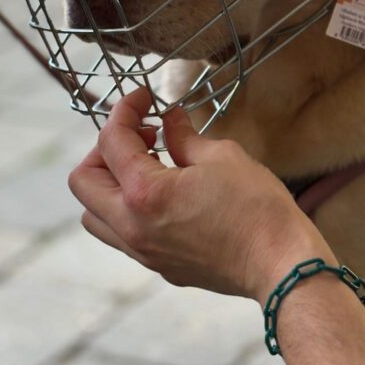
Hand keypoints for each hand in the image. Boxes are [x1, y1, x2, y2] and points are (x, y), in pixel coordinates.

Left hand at [68, 87, 333, 303]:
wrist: (280, 265)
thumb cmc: (257, 208)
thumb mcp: (221, 157)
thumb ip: (184, 137)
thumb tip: (170, 120)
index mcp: (144, 193)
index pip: (111, 141)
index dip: (124, 110)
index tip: (143, 98)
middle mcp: (132, 227)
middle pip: (84, 182)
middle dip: (104, 149)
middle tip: (141, 135)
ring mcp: (143, 252)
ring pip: (95, 215)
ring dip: (109, 184)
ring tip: (147, 167)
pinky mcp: (159, 266)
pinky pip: (122, 234)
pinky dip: (128, 208)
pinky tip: (164, 195)